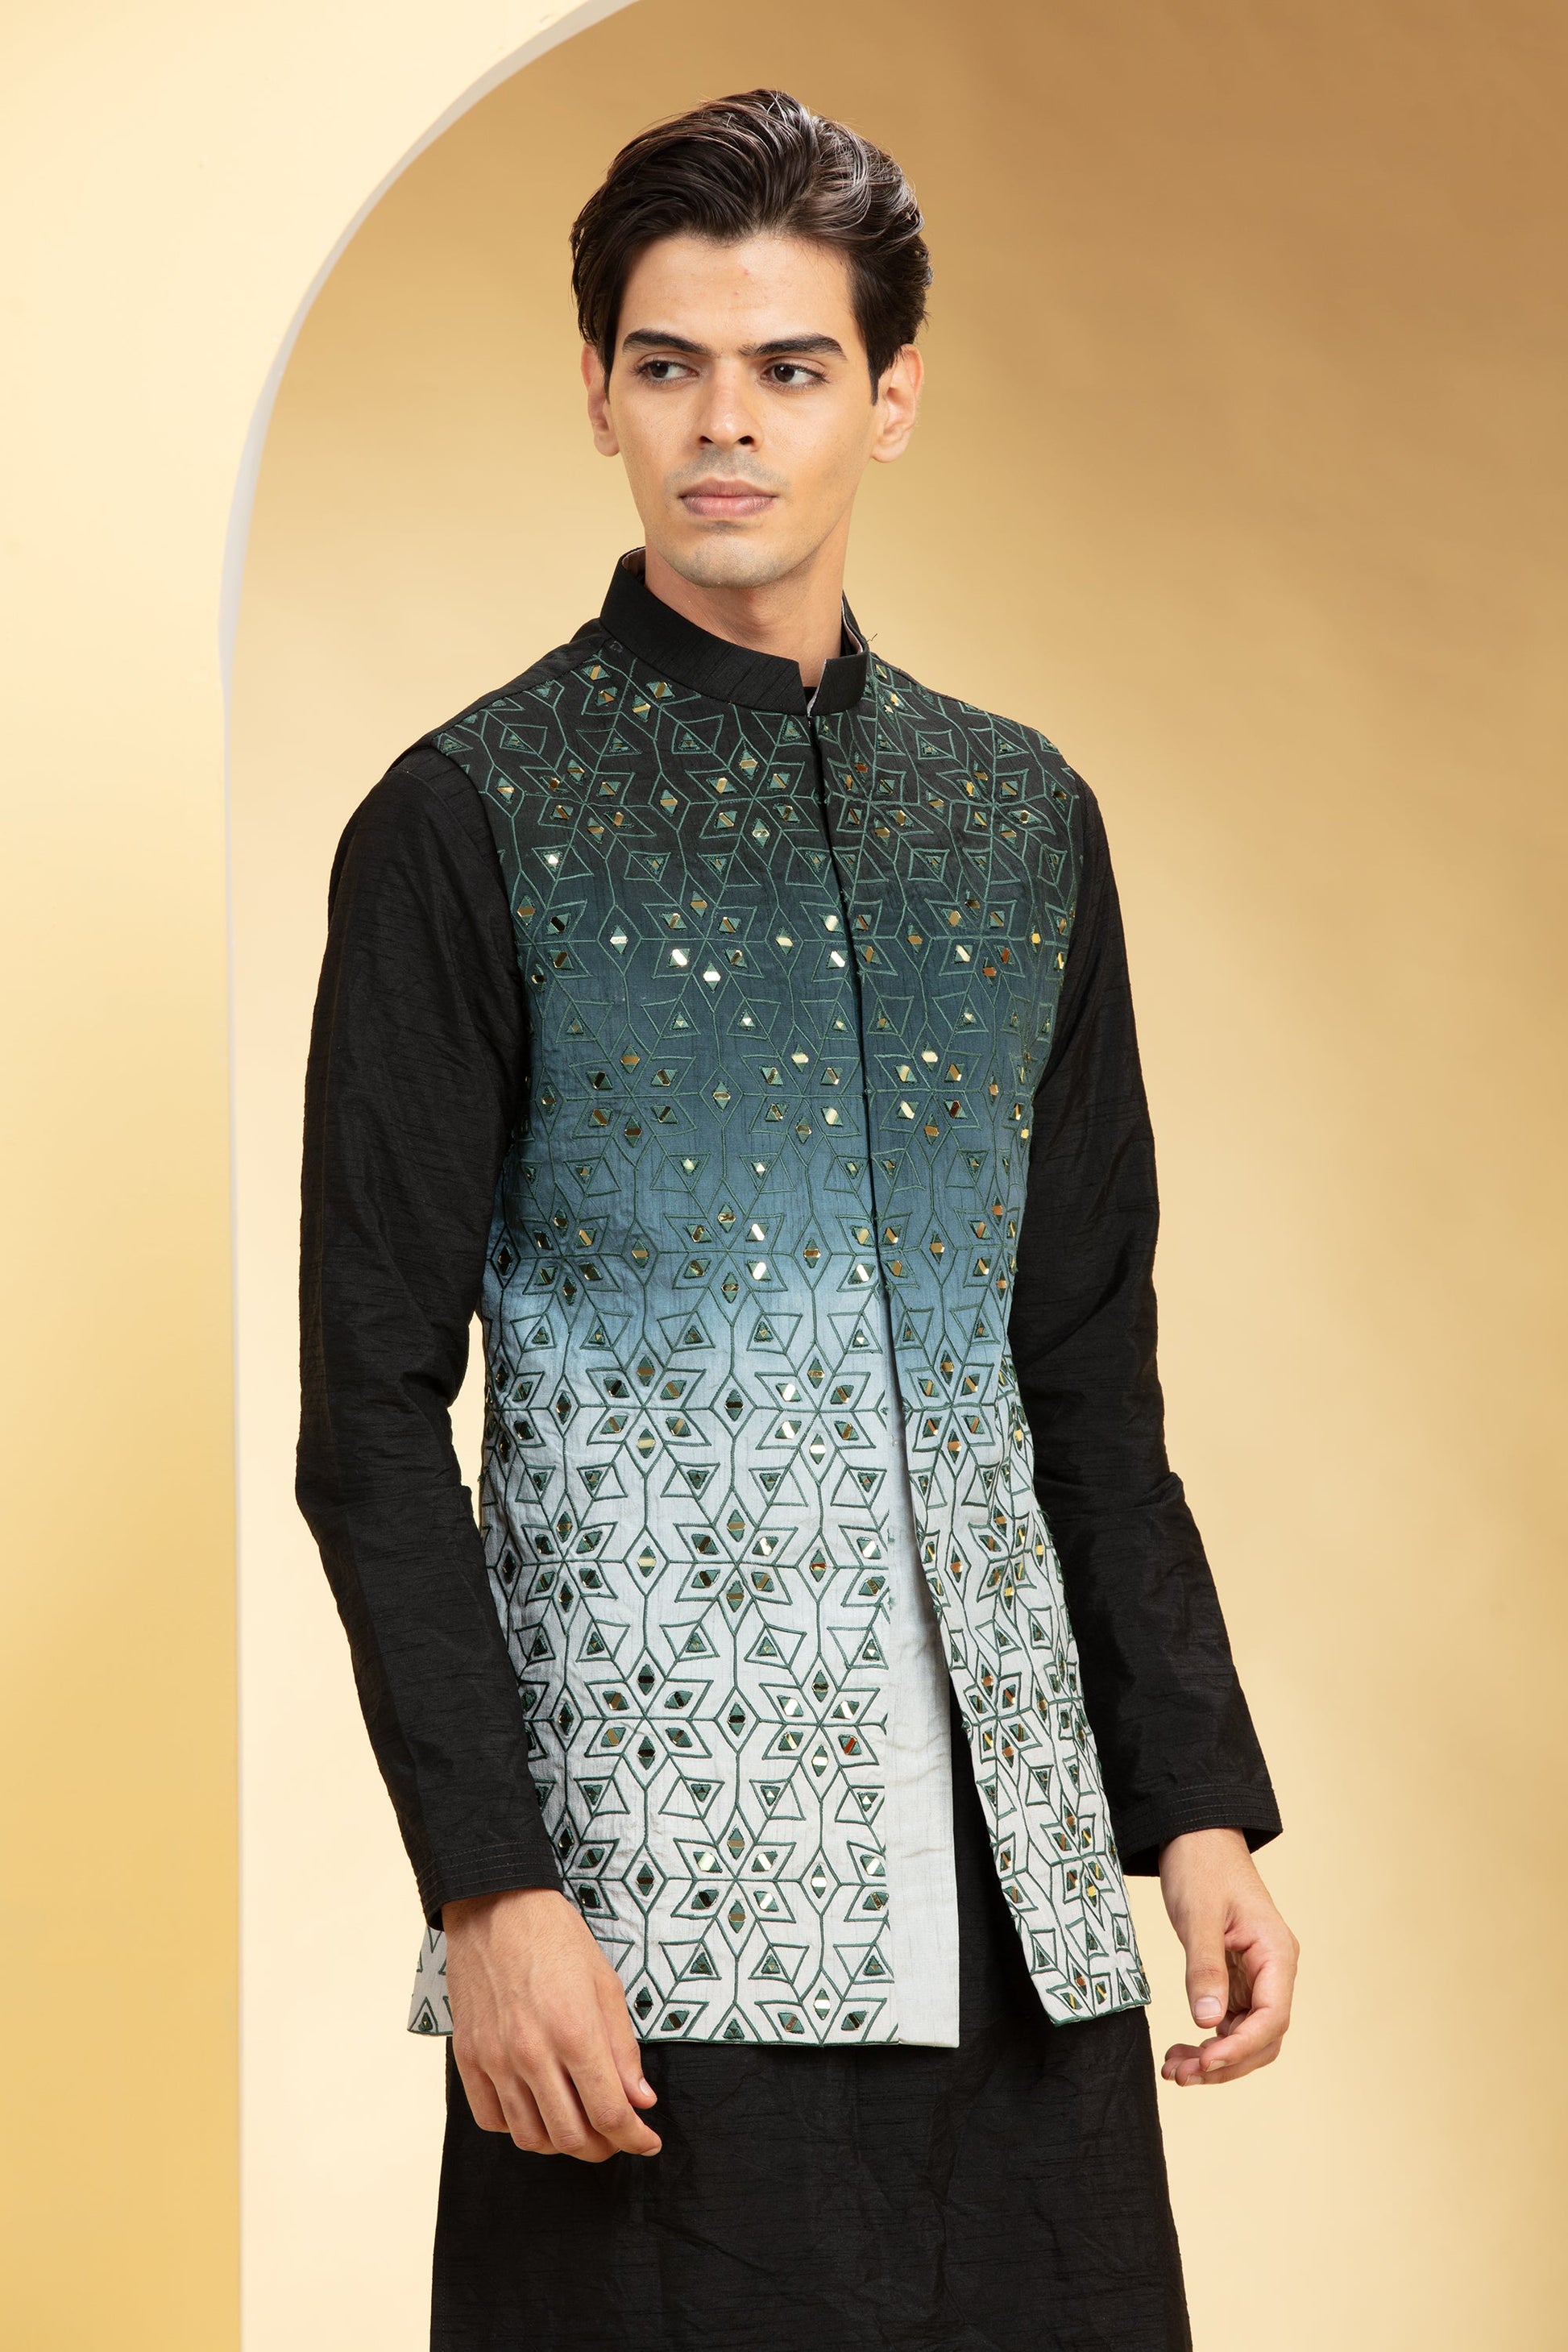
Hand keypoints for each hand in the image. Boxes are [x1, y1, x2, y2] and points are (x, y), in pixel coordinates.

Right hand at [442, 1885, 661, 2159]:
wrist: (496, 1906)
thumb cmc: (556, 1938)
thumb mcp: (605, 1984)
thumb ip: (623, 2049)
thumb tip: (641, 2101)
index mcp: (574, 2031)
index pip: (610, 2113)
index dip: (635, 2138)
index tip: (648, 2141)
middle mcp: (532, 2053)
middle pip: (570, 2136)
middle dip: (602, 2147)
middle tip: (616, 2136)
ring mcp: (495, 2058)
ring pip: (529, 2137)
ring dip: (561, 2143)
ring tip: (579, 2125)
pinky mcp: (468, 2057)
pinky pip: (492, 2118)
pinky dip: (519, 2127)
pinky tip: (537, 2109)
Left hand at [1156, 1828, 1297, 2086]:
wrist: (1193, 1833)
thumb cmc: (1200, 1865)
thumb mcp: (1198, 1916)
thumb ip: (1205, 1968)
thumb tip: (1208, 2023)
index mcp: (1277, 1954)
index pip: (1272, 2019)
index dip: (1240, 2048)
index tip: (1203, 2063)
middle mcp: (1274, 1970)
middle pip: (1262, 2038)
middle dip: (1225, 2064)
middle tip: (1179, 2075)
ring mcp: (1256, 1976)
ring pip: (1246, 2035)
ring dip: (1214, 2059)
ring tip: (1174, 2070)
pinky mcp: (1236, 1976)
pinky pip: (1229, 2021)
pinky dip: (1207, 2041)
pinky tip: (1180, 2051)